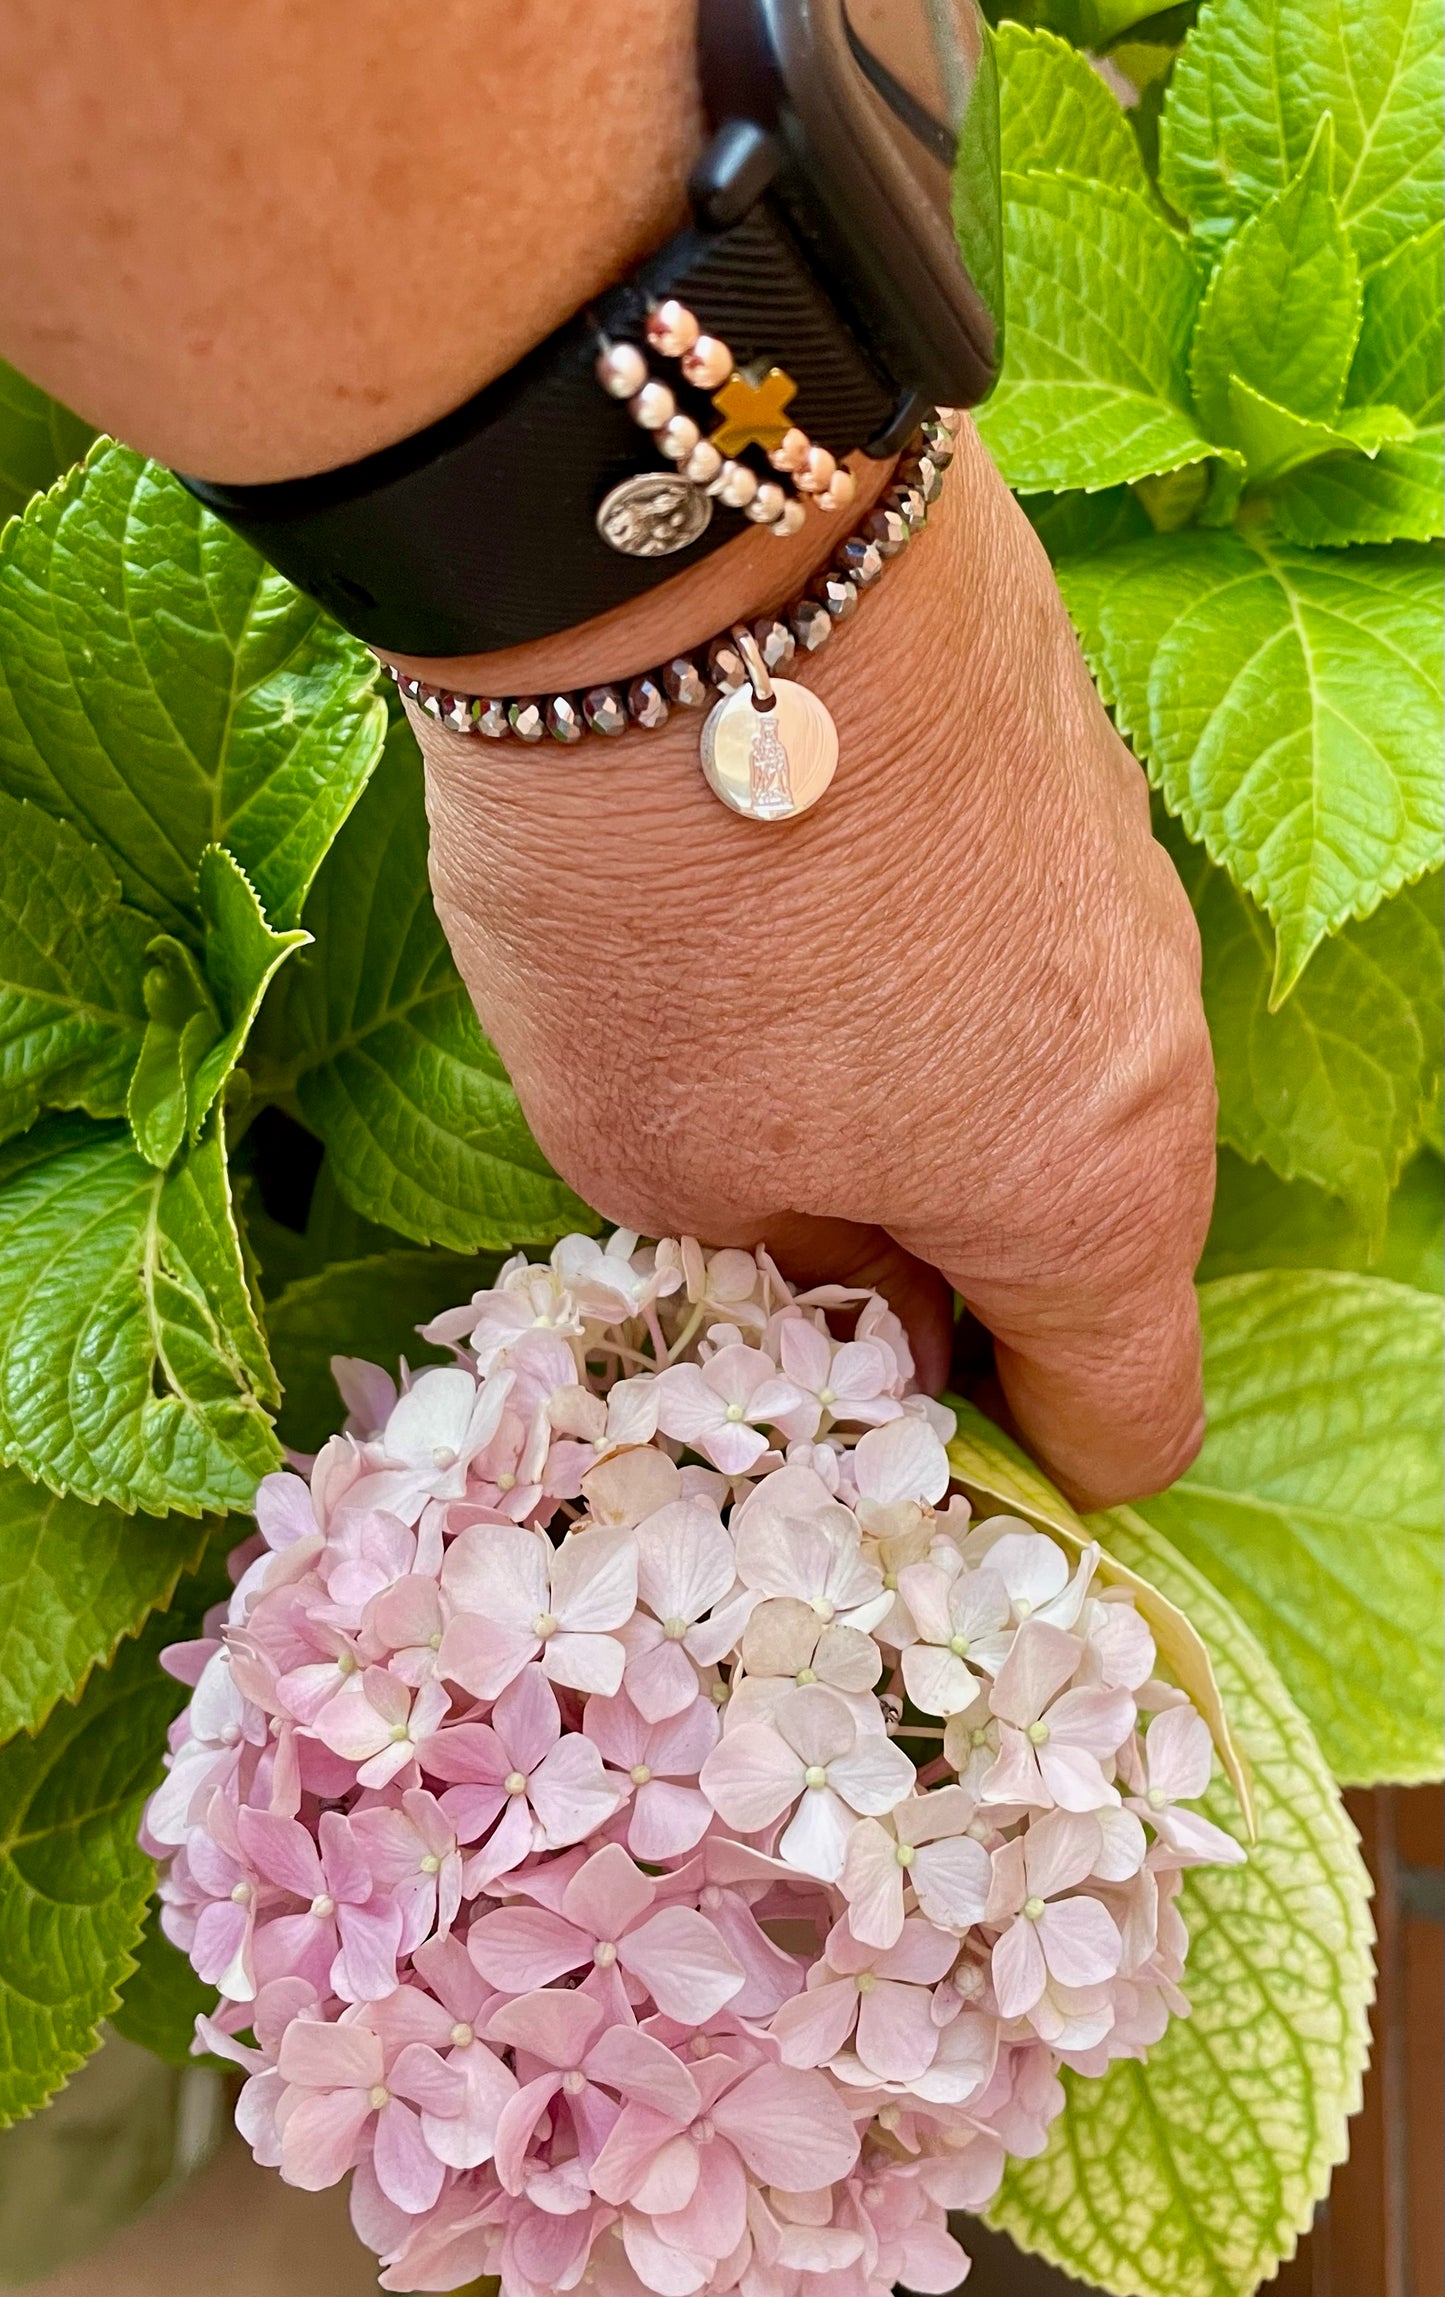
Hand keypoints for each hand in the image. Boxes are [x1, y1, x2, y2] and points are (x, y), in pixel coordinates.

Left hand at [416, 421, 1216, 1510]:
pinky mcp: (1064, 750)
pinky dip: (925, 958)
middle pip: (1086, 1229)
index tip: (889, 1429)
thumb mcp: (671, 1163)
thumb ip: (806, 1269)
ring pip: (1047, 1065)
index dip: (1015, 1461)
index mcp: (1095, 1189)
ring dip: (935, 1101)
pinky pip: (1014, 925)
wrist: (683, 531)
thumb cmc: (664, 901)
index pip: (1126, 1413)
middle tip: (780, 1249)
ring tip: (756, 1050)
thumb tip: (881, 1291)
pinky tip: (783, 903)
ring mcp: (1123, 873)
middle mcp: (1156, 1035)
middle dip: (954, 1272)